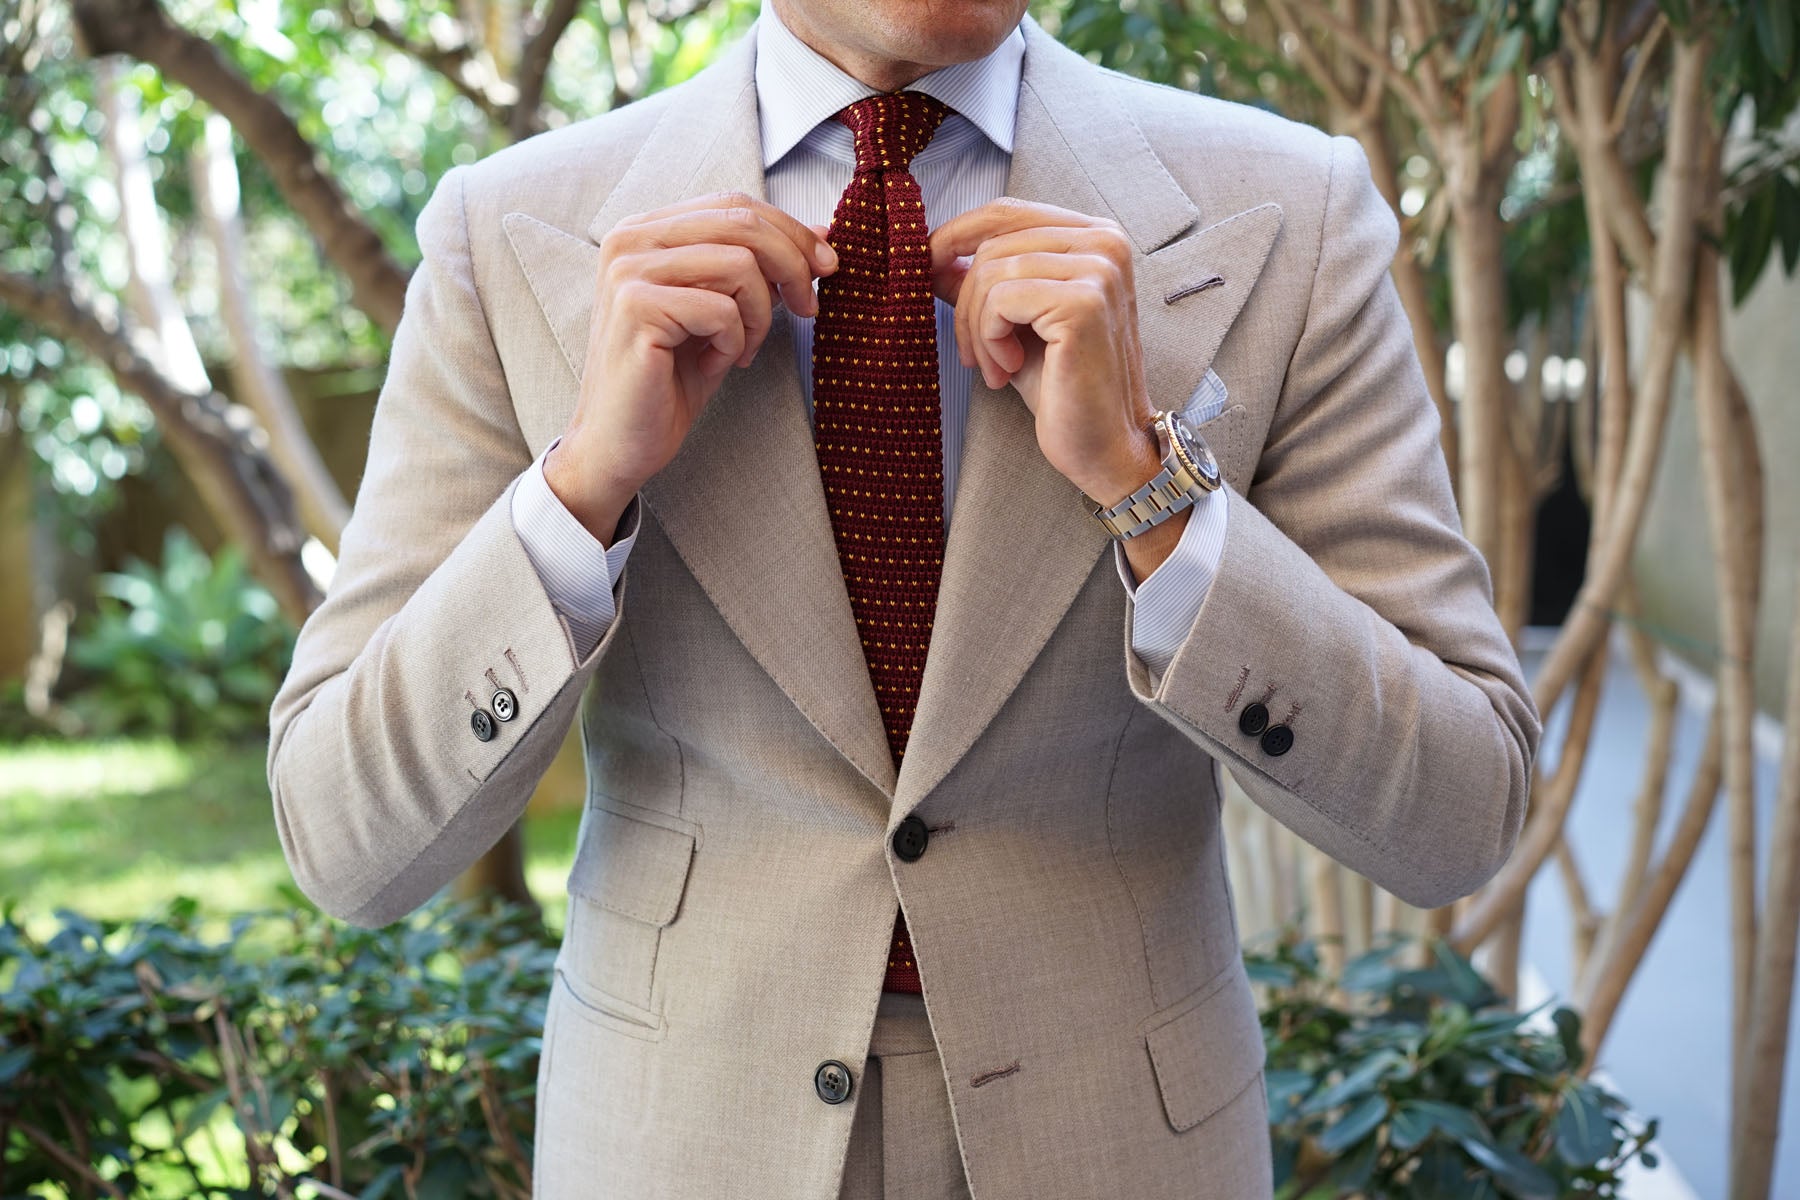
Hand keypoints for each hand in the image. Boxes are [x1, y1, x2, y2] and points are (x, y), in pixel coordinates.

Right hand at [546, 191, 837, 538]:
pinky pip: (721, 309)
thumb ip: (761, 268)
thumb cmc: (670, 380)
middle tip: (807, 307)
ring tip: (740, 349)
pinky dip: (733, 342)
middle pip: (741, 223)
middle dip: (792, 265)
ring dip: (758, 315)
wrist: (621, 442)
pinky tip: (712, 364)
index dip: (790, 231)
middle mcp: (630, 239)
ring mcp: (628, 270)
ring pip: (739, 264)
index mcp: (647, 230)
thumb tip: (820, 232)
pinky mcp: (636, 307)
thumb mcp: (725, 313)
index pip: (734, 204)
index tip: (826, 266)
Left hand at [927, 198, 1160, 507]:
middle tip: (973, 353)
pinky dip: (989, 340)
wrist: (1103, 444)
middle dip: (966, 301)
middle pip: (993, 243)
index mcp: (1095, 238)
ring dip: (976, 328)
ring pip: (991, 272)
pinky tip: (1008, 369)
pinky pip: (1000, 302)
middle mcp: (1105, 243)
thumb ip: (982, 283)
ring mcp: (1098, 270)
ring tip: (995, 367)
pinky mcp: (1082, 304)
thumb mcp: (1013, 323)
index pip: (1007, 212)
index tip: (928, 267)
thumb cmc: (1063, 386)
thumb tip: (933, 255)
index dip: (957, 235)